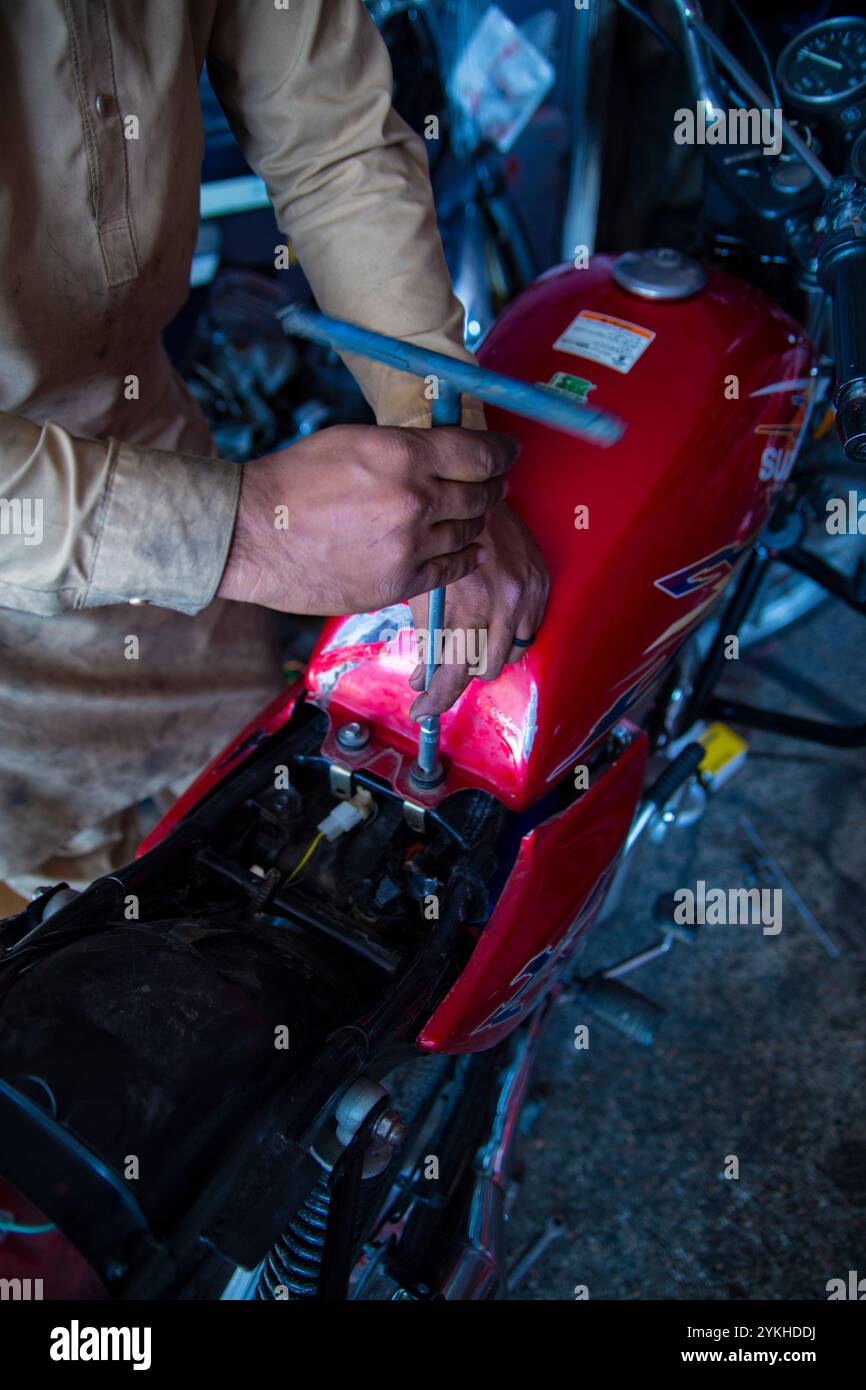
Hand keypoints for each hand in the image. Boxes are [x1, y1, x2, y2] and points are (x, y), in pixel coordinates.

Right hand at [217, 425, 516, 613]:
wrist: (254, 534)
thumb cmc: (296, 480)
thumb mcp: (354, 440)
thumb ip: (406, 445)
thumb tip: (445, 447)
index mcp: (404, 454)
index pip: (479, 453)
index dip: (501, 453)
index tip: (508, 454)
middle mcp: (415, 499)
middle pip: (480, 493)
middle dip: (492, 487)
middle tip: (494, 484)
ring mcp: (409, 545)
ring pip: (468, 532)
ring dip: (474, 522)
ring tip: (472, 515)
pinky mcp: (398, 582)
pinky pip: (450, 570)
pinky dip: (463, 558)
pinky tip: (466, 551)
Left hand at [408, 500, 548, 718]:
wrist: (472, 491)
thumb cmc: (437, 536)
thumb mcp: (422, 587)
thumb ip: (425, 636)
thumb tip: (422, 677)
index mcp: (466, 607)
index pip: (453, 674)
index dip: (436, 700)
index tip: (421, 710)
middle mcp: (501, 605)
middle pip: (485, 670)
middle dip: (461, 672)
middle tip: (440, 666)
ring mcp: (525, 595)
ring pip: (511, 653)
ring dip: (487, 652)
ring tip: (466, 636)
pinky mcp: (540, 583)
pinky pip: (530, 629)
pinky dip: (508, 632)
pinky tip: (491, 619)